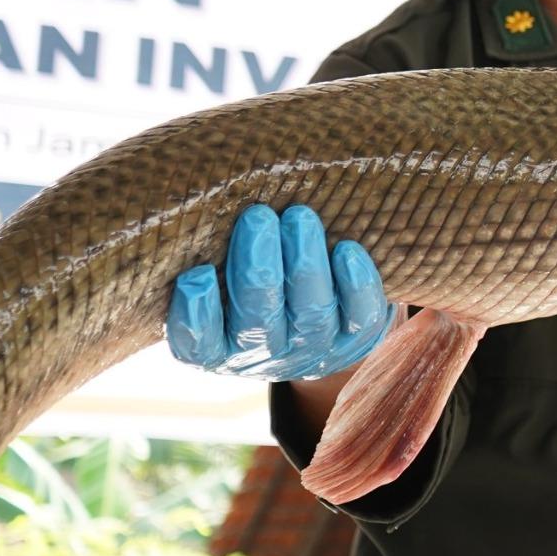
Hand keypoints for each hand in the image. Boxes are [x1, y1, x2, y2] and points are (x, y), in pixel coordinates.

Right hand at [167, 204, 394, 380]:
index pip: (198, 345)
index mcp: (218, 348)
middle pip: (258, 322)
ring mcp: (311, 350)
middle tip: (257, 217)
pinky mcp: (356, 339)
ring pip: (310, 315)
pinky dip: (356, 284)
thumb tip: (201, 201)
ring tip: (299, 217)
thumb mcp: (222, 274)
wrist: (322, 313)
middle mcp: (263, 354)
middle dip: (258, 269)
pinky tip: (347, 250)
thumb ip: (210, 252)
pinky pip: (359, 318)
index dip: (196, 315)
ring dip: (305, 265)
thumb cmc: (253, 279)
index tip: (197, 274)